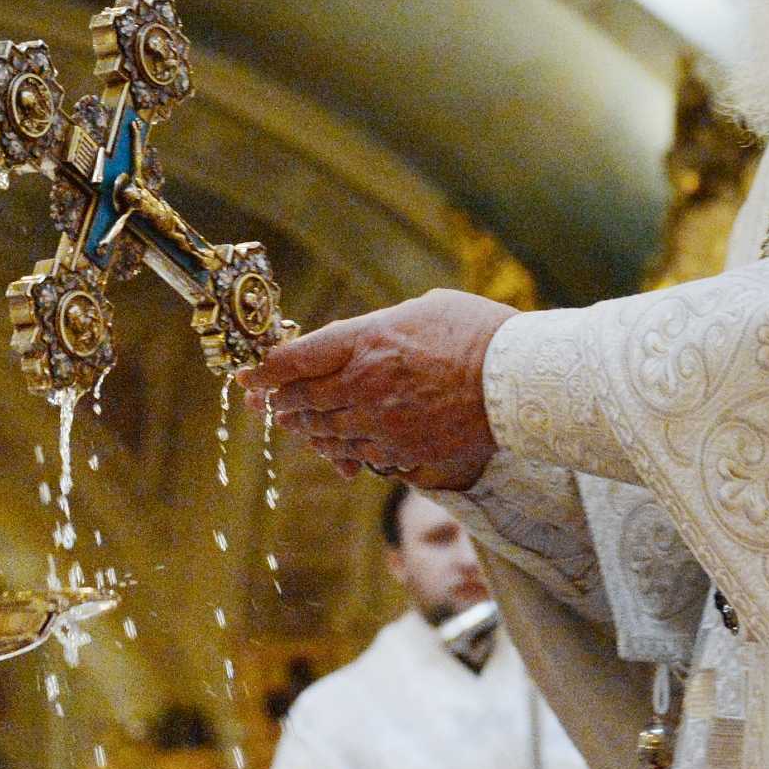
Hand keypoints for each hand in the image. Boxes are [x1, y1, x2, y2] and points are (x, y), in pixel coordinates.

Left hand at [241, 289, 516, 487]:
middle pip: (301, 401)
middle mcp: (364, 387)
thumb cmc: (476, 332)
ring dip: (308, 430)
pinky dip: (346, 453)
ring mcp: (382, 425)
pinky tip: (342, 451)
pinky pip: (361, 458)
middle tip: (271, 401)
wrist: (520, 380)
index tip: (249, 374)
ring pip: (325, 434)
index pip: (293, 359)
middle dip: (282, 402)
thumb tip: (357, 341)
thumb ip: (378, 329)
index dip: (263, 369)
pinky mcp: (404, 454)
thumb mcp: (419, 310)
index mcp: (364, 343)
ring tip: (300, 425)